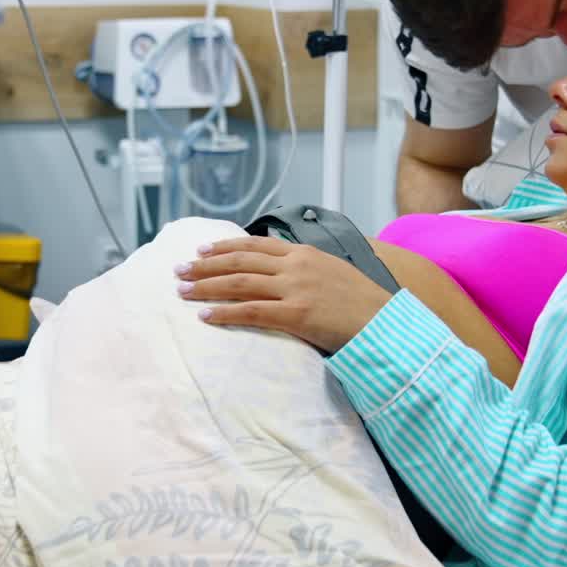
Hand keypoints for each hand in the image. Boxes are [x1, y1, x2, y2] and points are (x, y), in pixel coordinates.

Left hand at [174, 236, 392, 352]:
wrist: (386, 322)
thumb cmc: (363, 303)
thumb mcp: (334, 272)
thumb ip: (307, 268)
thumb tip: (283, 269)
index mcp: (304, 253)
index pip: (255, 245)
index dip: (224, 247)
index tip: (202, 251)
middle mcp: (296, 265)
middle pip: (239, 260)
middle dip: (205, 265)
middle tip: (180, 270)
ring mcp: (295, 288)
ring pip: (239, 282)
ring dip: (206, 286)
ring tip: (183, 291)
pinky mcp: (296, 314)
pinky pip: (251, 311)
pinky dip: (225, 313)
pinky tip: (205, 316)